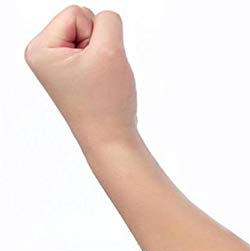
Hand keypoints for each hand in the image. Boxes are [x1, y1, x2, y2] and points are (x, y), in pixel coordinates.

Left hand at [25, 5, 137, 152]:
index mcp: (40, 49)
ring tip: (101, 82)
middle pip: (82, 22)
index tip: (96, 67)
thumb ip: (109, 21)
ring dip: (105, 56)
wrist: (111, 140)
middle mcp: (44, 55)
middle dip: (100, 46)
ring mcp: (58, 65)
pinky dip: (106, 66)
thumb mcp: (110, 51)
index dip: (97, 37)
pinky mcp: (73, 74)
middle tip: (100, 75)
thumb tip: (105, 19)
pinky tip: (102, 85)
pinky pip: (95, 53)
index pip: (77, 13)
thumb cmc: (106, 103)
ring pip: (92, 38)